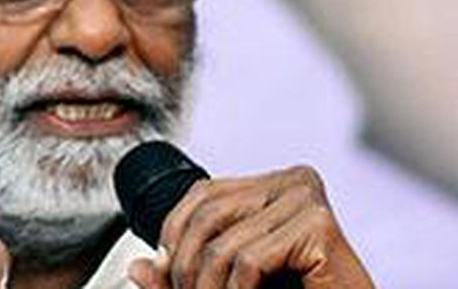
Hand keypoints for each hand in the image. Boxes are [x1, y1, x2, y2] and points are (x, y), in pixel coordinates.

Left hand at [126, 166, 373, 288]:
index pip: (203, 192)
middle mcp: (295, 180)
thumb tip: (136, 267)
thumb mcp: (233, 283)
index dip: (175, 234)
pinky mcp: (321, 227)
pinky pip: (251, 261)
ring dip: (208, 288)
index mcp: (275, 182)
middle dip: (186, 267)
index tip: (166, 274)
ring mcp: (309, 199)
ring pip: (225, 244)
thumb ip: (187, 275)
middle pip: (209, 215)